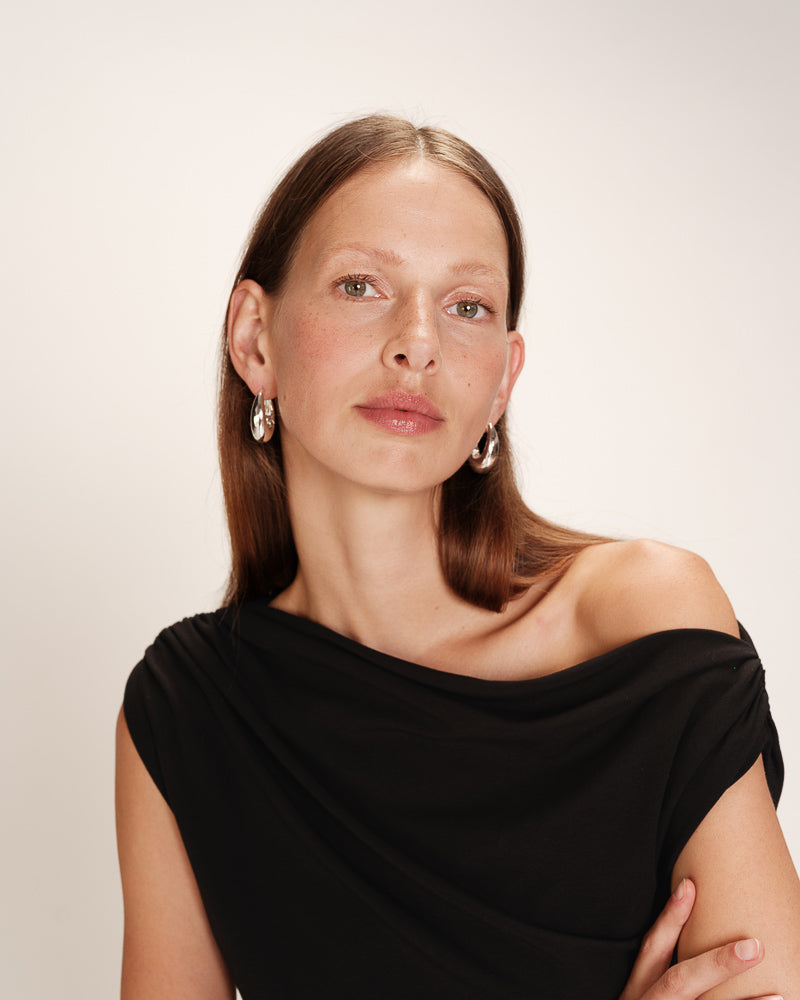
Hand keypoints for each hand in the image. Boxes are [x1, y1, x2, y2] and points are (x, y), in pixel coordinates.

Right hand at [619, 878, 781, 999]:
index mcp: (635, 994)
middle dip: (717, 963)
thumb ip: (655, 978)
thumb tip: (691, 953)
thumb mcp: (635, 998)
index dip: (670, 918)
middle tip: (754, 947)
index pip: (652, 949)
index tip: (690, 886)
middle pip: (680, 981)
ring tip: (781, 996)